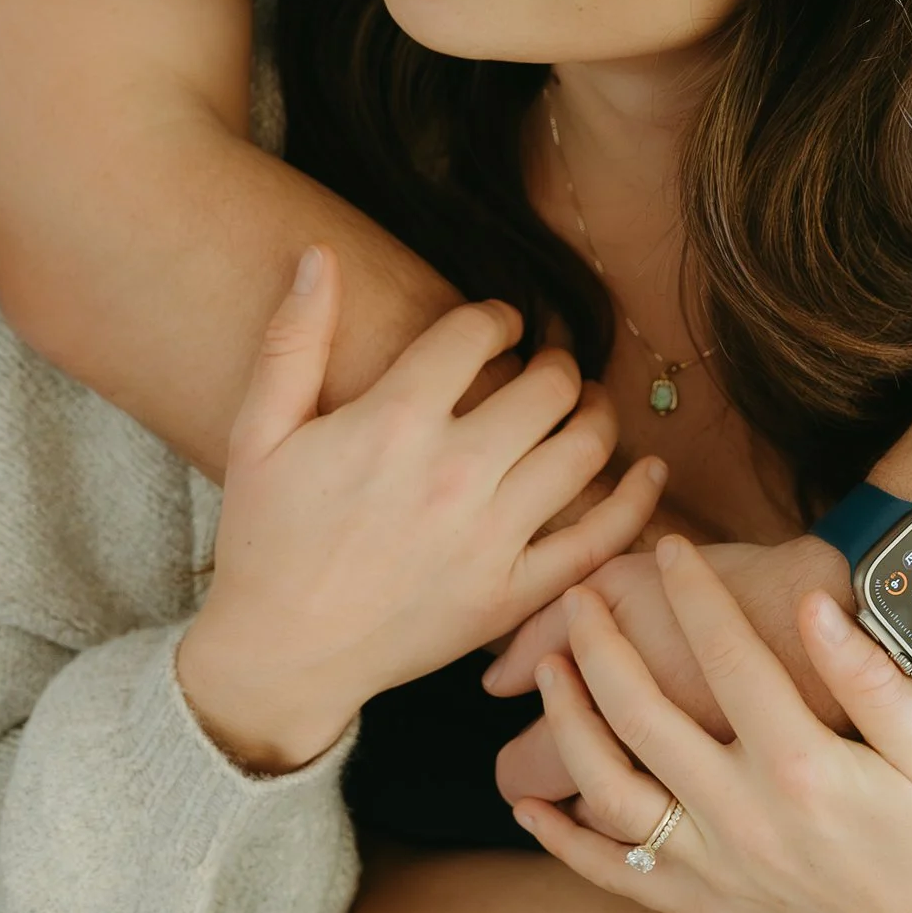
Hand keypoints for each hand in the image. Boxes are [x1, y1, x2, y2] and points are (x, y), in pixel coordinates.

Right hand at [176, 249, 666, 775]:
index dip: (494, 316)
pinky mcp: (512, 595)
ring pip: (584, 449)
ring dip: (595, 413)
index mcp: (393, 423)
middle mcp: (453, 473)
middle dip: (552, 363)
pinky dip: (637, 500)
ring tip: (583, 405)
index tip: (496, 324)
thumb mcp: (260, 432)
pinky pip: (598, 540)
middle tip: (544, 367)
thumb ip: (293, 339)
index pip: (475, 333)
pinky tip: (651, 471)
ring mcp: (491, 538)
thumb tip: (317, 256)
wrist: (279, 656)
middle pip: (547, 385)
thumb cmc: (264, 539)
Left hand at [510, 541, 911, 912]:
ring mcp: (716, 869)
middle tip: (581, 595)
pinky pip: (616, 874)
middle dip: (602, 645)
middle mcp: (745, 818)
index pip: (727, 656)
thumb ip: (868, 677)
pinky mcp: (703, 908)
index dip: (694, 593)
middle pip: (643, 715)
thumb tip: (813, 605)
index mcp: (802, 767)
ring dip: (568, 725)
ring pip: (610, 791)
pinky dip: (563, 841)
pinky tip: (528, 802)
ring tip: (549, 670)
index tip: (672, 548)